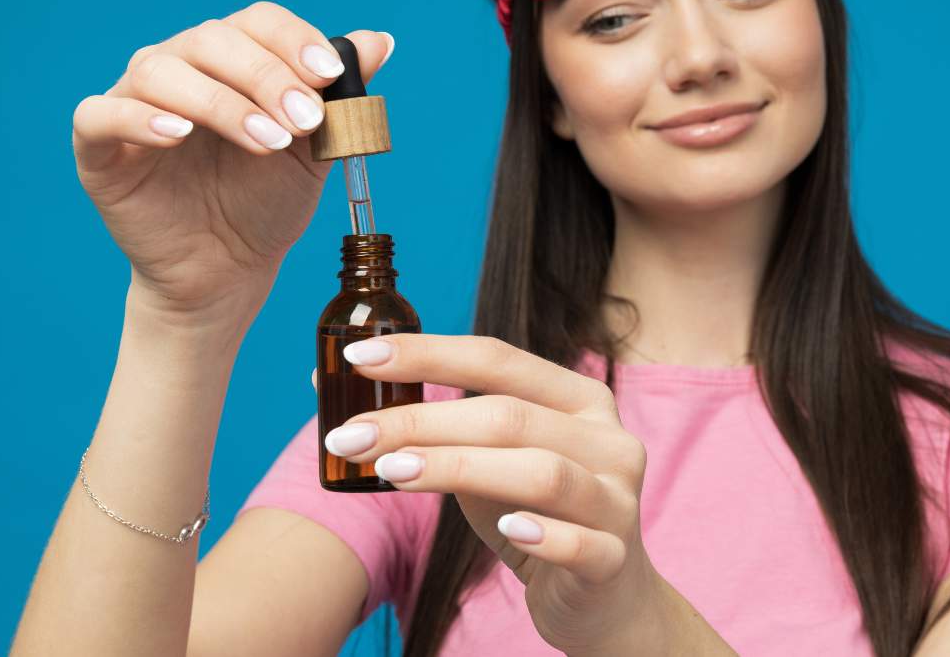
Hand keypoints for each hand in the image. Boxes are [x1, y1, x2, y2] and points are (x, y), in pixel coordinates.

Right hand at [72, 1, 392, 323]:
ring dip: (219, 102)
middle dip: (266, 76)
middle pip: (212, 40)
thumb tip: (379, 40)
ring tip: (265, 141)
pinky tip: (178, 136)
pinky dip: (138, 119)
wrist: (229, 269)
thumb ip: (341, 97)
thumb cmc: (267, 201)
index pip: (256, 22)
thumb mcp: (315, 150)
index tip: (329, 75)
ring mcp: (132, 102)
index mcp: (230, 59)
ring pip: (160, 72)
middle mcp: (178, 67)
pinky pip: (99, 115)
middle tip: (304, 121)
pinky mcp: (98, 147)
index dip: (293, 40)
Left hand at [312, 334, 679, 654]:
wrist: (604, 597)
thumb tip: (331, 384)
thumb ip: (435, 427)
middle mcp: (607, 438)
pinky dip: (541, 533)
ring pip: (541, 471)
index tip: (359, 357)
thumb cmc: (535, 514)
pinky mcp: (615, 559)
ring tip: (391, 472)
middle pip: (509, 416)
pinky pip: (580, 542)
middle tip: (351, 438)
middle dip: (421, 422)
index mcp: (578, 399)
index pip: (498, 359)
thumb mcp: (488, 462)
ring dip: (458, 467)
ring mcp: (617, 498)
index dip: (428, 353)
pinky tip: (505, 530)